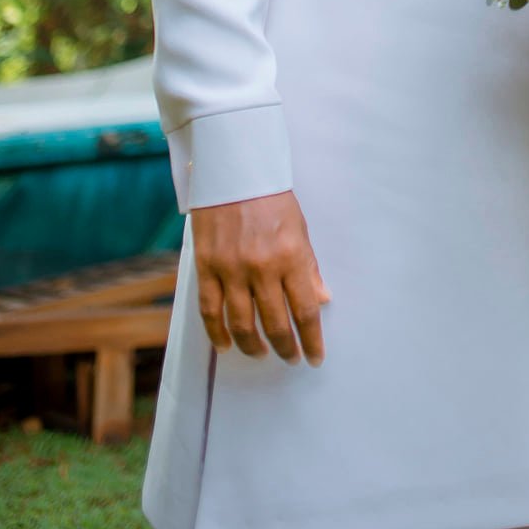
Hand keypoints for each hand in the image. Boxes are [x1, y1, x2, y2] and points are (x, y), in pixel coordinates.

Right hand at [190, 190, 330, 365]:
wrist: (235, 171)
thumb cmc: (271, 198)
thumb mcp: (300, 229)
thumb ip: (309, 267)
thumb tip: (321, 300)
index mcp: (291, 256)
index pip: (305, 310)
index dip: (311, 339)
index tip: (315, 357)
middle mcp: (262, 267)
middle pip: (275, 323)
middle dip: (285, 347)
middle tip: (290, 358)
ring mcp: (232, 269)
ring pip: (242, 324)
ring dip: (253, 346)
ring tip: (261, 353)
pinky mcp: (207, 267)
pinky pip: (211, 311)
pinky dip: (218, 333)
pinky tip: (226, 345)